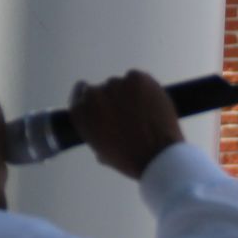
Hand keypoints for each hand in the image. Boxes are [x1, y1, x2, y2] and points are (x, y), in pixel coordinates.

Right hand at [68, 70, 184, 179]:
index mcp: (81, 113)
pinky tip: (151, 103)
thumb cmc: (129, 159)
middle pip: (102, 90)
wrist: (158, 155)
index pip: (79, 95)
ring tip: (143, 111)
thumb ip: (95, 130)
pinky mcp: (138, 78)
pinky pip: (138, 79)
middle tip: (127, 113)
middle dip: (113, 99)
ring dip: (129, 94)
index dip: (91, 99)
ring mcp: (116, 84)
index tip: (102, 103)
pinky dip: (144, 89)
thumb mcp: (101, 150)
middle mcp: (94, 95)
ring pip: (121, 85)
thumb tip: (101, 122)